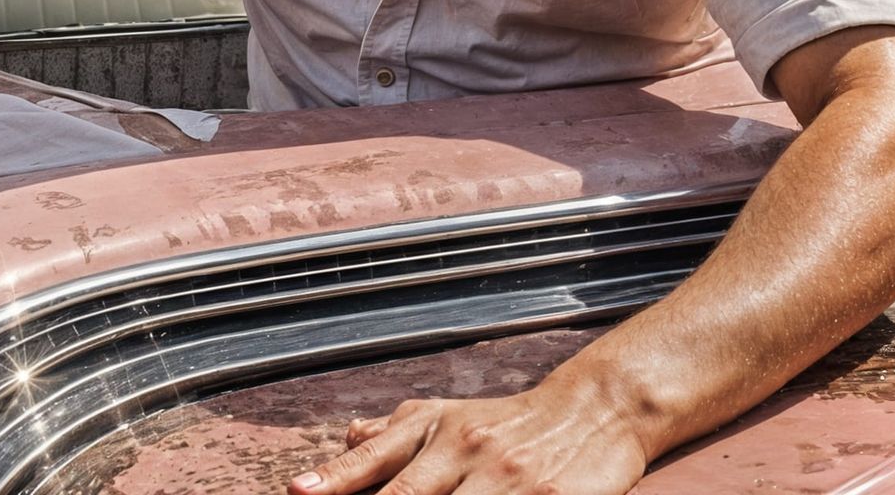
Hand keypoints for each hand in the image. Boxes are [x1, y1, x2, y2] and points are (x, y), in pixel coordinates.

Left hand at [288, 375, 649, 494]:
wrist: (597, 409)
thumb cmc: (510, 421)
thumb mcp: (450, 416)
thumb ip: (396, 434)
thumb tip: (347, 435)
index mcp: (436, 429)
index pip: (375, 460)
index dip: (337, 481)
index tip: (297, 494)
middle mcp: (467, 449)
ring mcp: (508, 480)